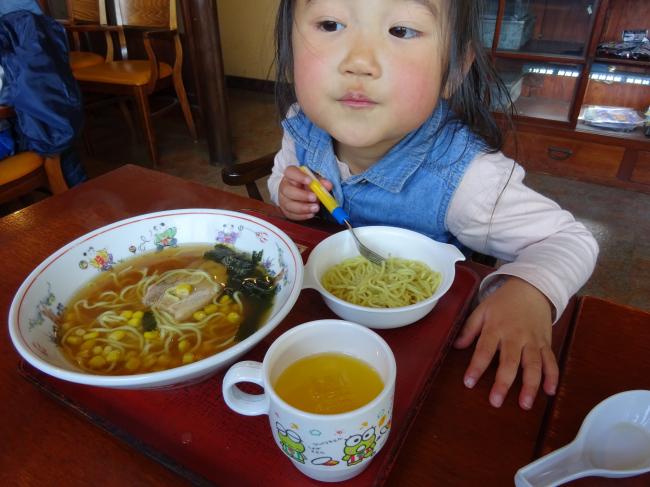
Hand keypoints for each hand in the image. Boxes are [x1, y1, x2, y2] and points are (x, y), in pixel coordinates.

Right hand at [278, 166, 332, 220]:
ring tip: (315, 208)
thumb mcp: (314, 180)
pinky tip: (311, 213)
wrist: (301, 194)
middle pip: (288, 190)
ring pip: (289, 204)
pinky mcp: (286, 211)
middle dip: (302, 195)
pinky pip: (292, 214)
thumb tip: (328, 185)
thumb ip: (321, 182)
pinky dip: (303, 215)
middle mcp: (284, 186)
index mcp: (290, 175)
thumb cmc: (306, 185)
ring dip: (303, 207)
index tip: (310, 181)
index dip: (299, 176)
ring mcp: (284, 199)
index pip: (290, 172)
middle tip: (314, 197)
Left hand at [453, 276, 557, 409]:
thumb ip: (469, 329)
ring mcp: (533, 341)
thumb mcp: (482, 309)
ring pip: (533, 365)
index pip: (484, 350)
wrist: (531, 288)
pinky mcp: (546, 343)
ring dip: (530, 386)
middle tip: (496, 402)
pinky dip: (552, 376)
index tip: (469, 383)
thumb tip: (455, 346)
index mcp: (496, 328)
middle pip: (510, 362)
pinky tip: (549, 391)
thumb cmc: (503, 302)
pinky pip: (551, 361)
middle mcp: (515, 336)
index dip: (476, 367)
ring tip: (525, 404)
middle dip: (503, 383)